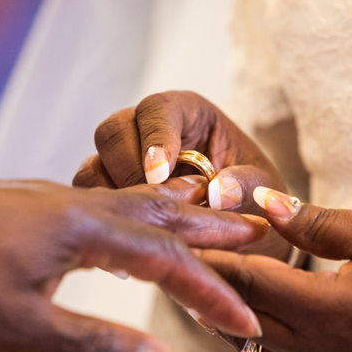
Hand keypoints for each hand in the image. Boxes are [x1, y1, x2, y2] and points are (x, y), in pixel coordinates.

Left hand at [0, 178, 266, 351]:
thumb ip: (97, 348)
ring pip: (139, 202)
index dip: (211, 293)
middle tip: (254, 230)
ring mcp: (63, 202)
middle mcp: (81, 208)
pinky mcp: (47, 207)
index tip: (244, 320)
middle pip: (165, 215)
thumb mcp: (21, 327)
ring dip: (183, 212)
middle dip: (213, 228)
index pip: (167, 262)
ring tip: (213, 212)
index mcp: (84, 229)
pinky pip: (113, 203)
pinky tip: (143, 219)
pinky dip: (145, 211)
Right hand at [73, 91, 290, 258]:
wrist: (238, 227)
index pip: (158, 109)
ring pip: (94, 166)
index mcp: (187, 114)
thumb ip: (244, 186)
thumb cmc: (251, 196)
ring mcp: (125, 161)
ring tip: (145, 225)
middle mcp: (149, 132)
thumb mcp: (260, 189)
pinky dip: (105, 218)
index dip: (154, 138)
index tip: (160, 176)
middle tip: (152, 204)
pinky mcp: (112, 190)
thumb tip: (217, 193)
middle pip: (114, 131)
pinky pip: (91, 198)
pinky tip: (130, 243)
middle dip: (128, 170)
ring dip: (114, 197)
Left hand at [196, 187, 351, 351]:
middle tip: (175, 259)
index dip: (211, 261)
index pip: (250, 283)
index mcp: (333, 313)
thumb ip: (316, 222)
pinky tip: (239, 309)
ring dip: (222, 311)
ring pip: (250, 345)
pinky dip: (247, 330)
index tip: (181, 242)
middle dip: (204, 287)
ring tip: (197, 280)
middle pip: (239, 317)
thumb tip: (266, 204)